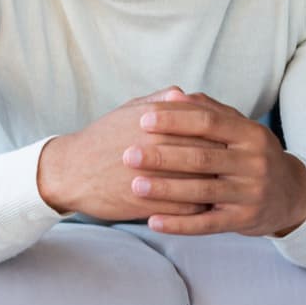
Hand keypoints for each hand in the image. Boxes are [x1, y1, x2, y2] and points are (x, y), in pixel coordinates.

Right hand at [37, 87, 227, 222]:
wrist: (69, 172)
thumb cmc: (101, 139)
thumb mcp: (127, 111)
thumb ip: (160, 101)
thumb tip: (187, 94)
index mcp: (157, 123)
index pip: (207, 127)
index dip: (224, 136)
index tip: (232, 142)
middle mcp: (158, 150)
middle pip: (210, 156)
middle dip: (226, 162)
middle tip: (236, 167)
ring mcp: (154, 180)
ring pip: (203, 185)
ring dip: (217, 187)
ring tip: (224, 187)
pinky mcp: (149, 206)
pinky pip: (188, 210)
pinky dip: (200, 209)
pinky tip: (203, 205)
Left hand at [122, 89, 305, 237]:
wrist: (291, 194)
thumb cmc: (250, 155)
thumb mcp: (240, 130)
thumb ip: (208, 111)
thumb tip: (171, 94)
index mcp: (250, 134)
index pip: (209, 123)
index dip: (175, 121)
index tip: (143, 120)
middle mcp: (254, 162)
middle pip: (202, 158)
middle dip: (162, 156)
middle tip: (128, 155)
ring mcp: (250, 193)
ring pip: (202, 192)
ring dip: (166, 189)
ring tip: (135, 186)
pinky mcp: (244, 220)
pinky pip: (207, 224)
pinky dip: (179, 224)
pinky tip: (153, 221)